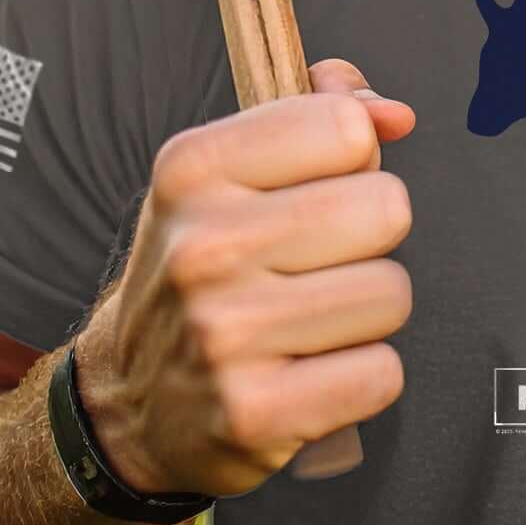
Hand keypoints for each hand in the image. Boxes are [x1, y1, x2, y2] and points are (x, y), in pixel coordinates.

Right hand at [73, 59, 414, 497]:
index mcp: (194, 168)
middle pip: (386, 207)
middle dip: (370, 236)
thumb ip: (322, 111)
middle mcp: (202, 247)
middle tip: (316, 263)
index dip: (353, 159)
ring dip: (367, 311)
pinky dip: (362, 376)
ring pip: (391, 292)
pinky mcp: (253, 414)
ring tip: (309, 318)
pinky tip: (310, 372)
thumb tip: (395, 114)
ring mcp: (224, 335)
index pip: (346, 126)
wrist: (130, 397)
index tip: (315, 188)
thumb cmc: (207, 265)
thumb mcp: (235, 169)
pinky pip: (382, 374)